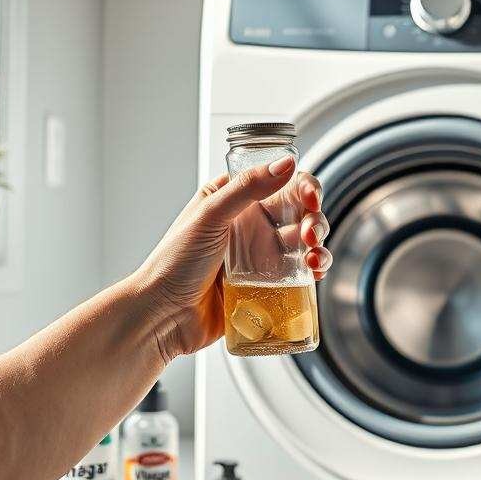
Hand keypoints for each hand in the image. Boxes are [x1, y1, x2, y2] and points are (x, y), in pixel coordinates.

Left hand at [134, 156, 330, 362]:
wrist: (162, 315)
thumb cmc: (174, 263)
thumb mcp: (210, 215)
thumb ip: (248, 187)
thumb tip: (285, 164)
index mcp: (234, 200)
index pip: (279, 182)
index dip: (303, 186)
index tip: (311, 198)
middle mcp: (249, 225)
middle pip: (299, 213)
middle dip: (314, 221)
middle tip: (310, 236)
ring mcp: (259, 256)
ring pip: (304, 244)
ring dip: (318, 248)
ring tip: (314, 261)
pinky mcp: (264, 284)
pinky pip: (298, 275)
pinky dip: (313, 272)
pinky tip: (314, 275)